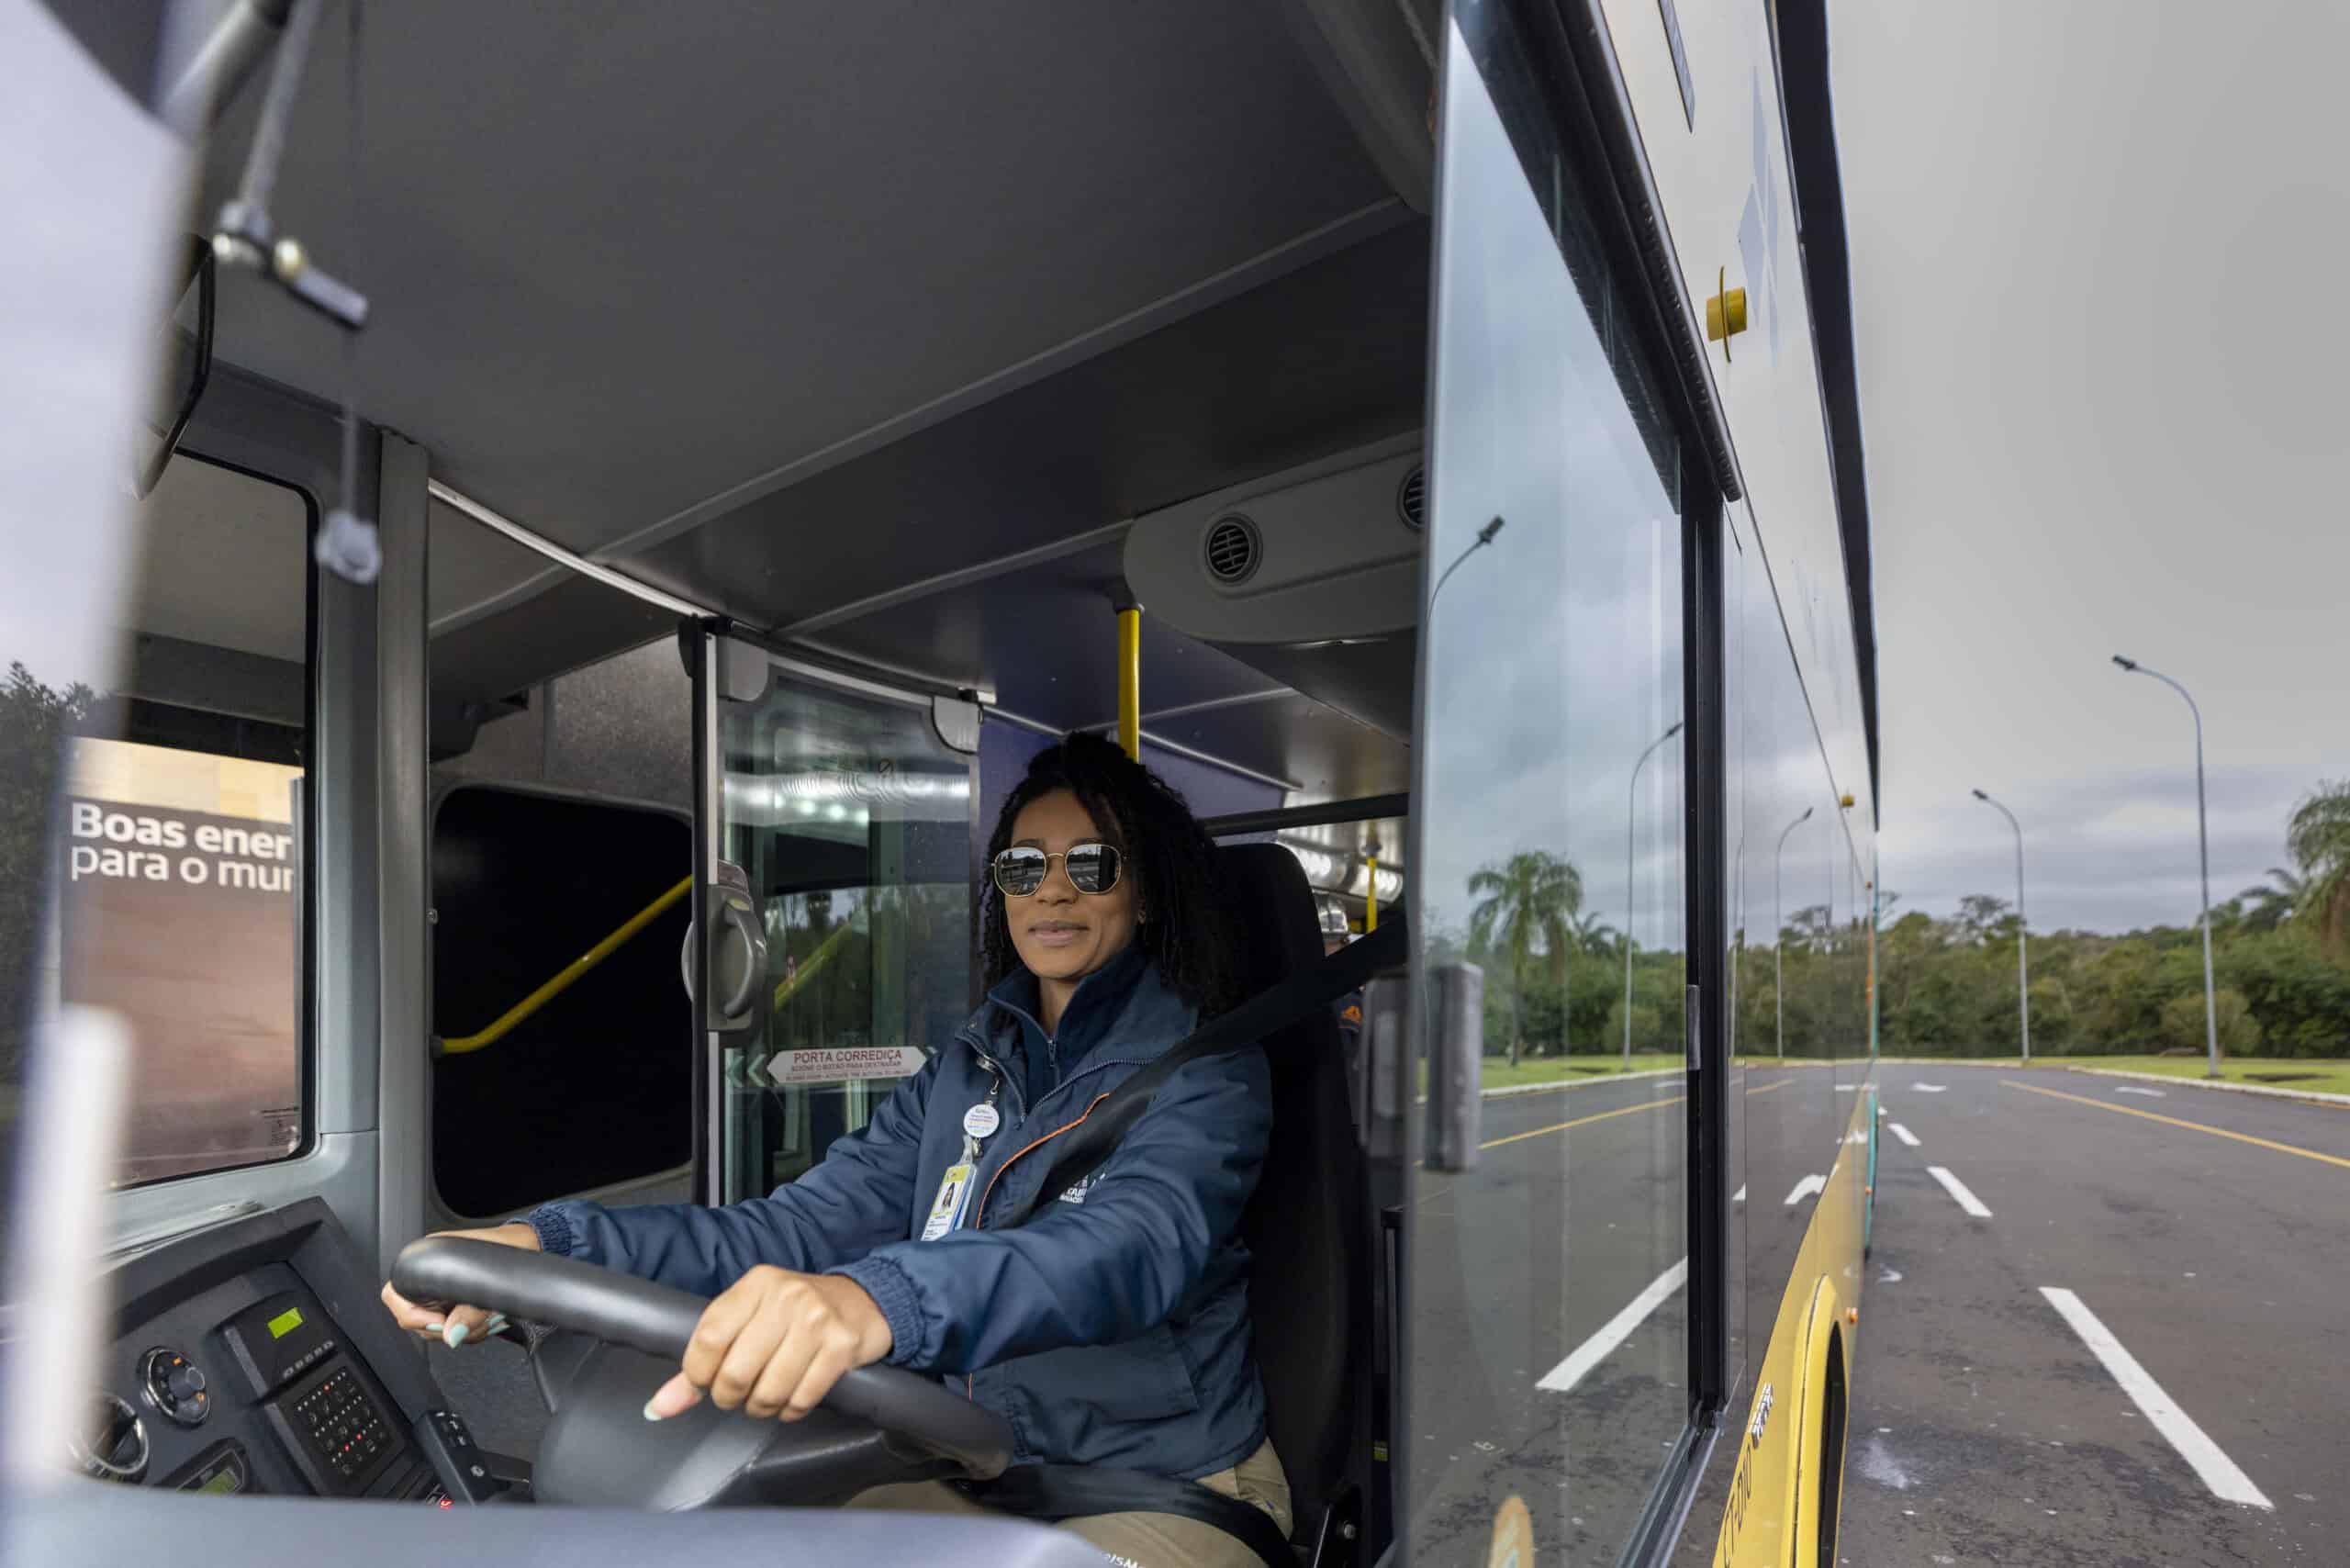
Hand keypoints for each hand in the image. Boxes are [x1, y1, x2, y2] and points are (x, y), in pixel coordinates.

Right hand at [379, 1222, 538, 1348]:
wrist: (530, 1245)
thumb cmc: (510, 1249)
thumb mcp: (492, 1280)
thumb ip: (471, 1310)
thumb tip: (451, 1335)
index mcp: (427, 1260)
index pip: (394, 1294)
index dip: (412, 1314)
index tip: (442, 1322)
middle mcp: (430, 1278)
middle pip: (415, 1320)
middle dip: (447, 1328)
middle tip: (477, 1319)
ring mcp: (443, 1294)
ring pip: (438, 1331)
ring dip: (466, 1331)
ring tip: (490, 1316)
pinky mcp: (458, 1308)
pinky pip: (455, 1332)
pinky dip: (474, 1332)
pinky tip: (490, 1319)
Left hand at [645, 1267, 890, 1422]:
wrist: (865, 1302)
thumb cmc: (797, 1314)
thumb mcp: (750, 1321)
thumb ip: (703, 1361)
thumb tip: (659, 1407)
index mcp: (756, 1284)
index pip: (708, 1339)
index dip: (698, 1375)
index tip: (704, 1383)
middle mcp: (786, 1297)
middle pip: (735, 1372)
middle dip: (730, 1397)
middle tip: (738, 1395)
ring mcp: (817, 1321)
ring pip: (768, 1392)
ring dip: (761, 1408)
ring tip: (765, 1399)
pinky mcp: (841, 1346)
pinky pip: (801, 1399)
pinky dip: (790, 1411)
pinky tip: (792, 1400)